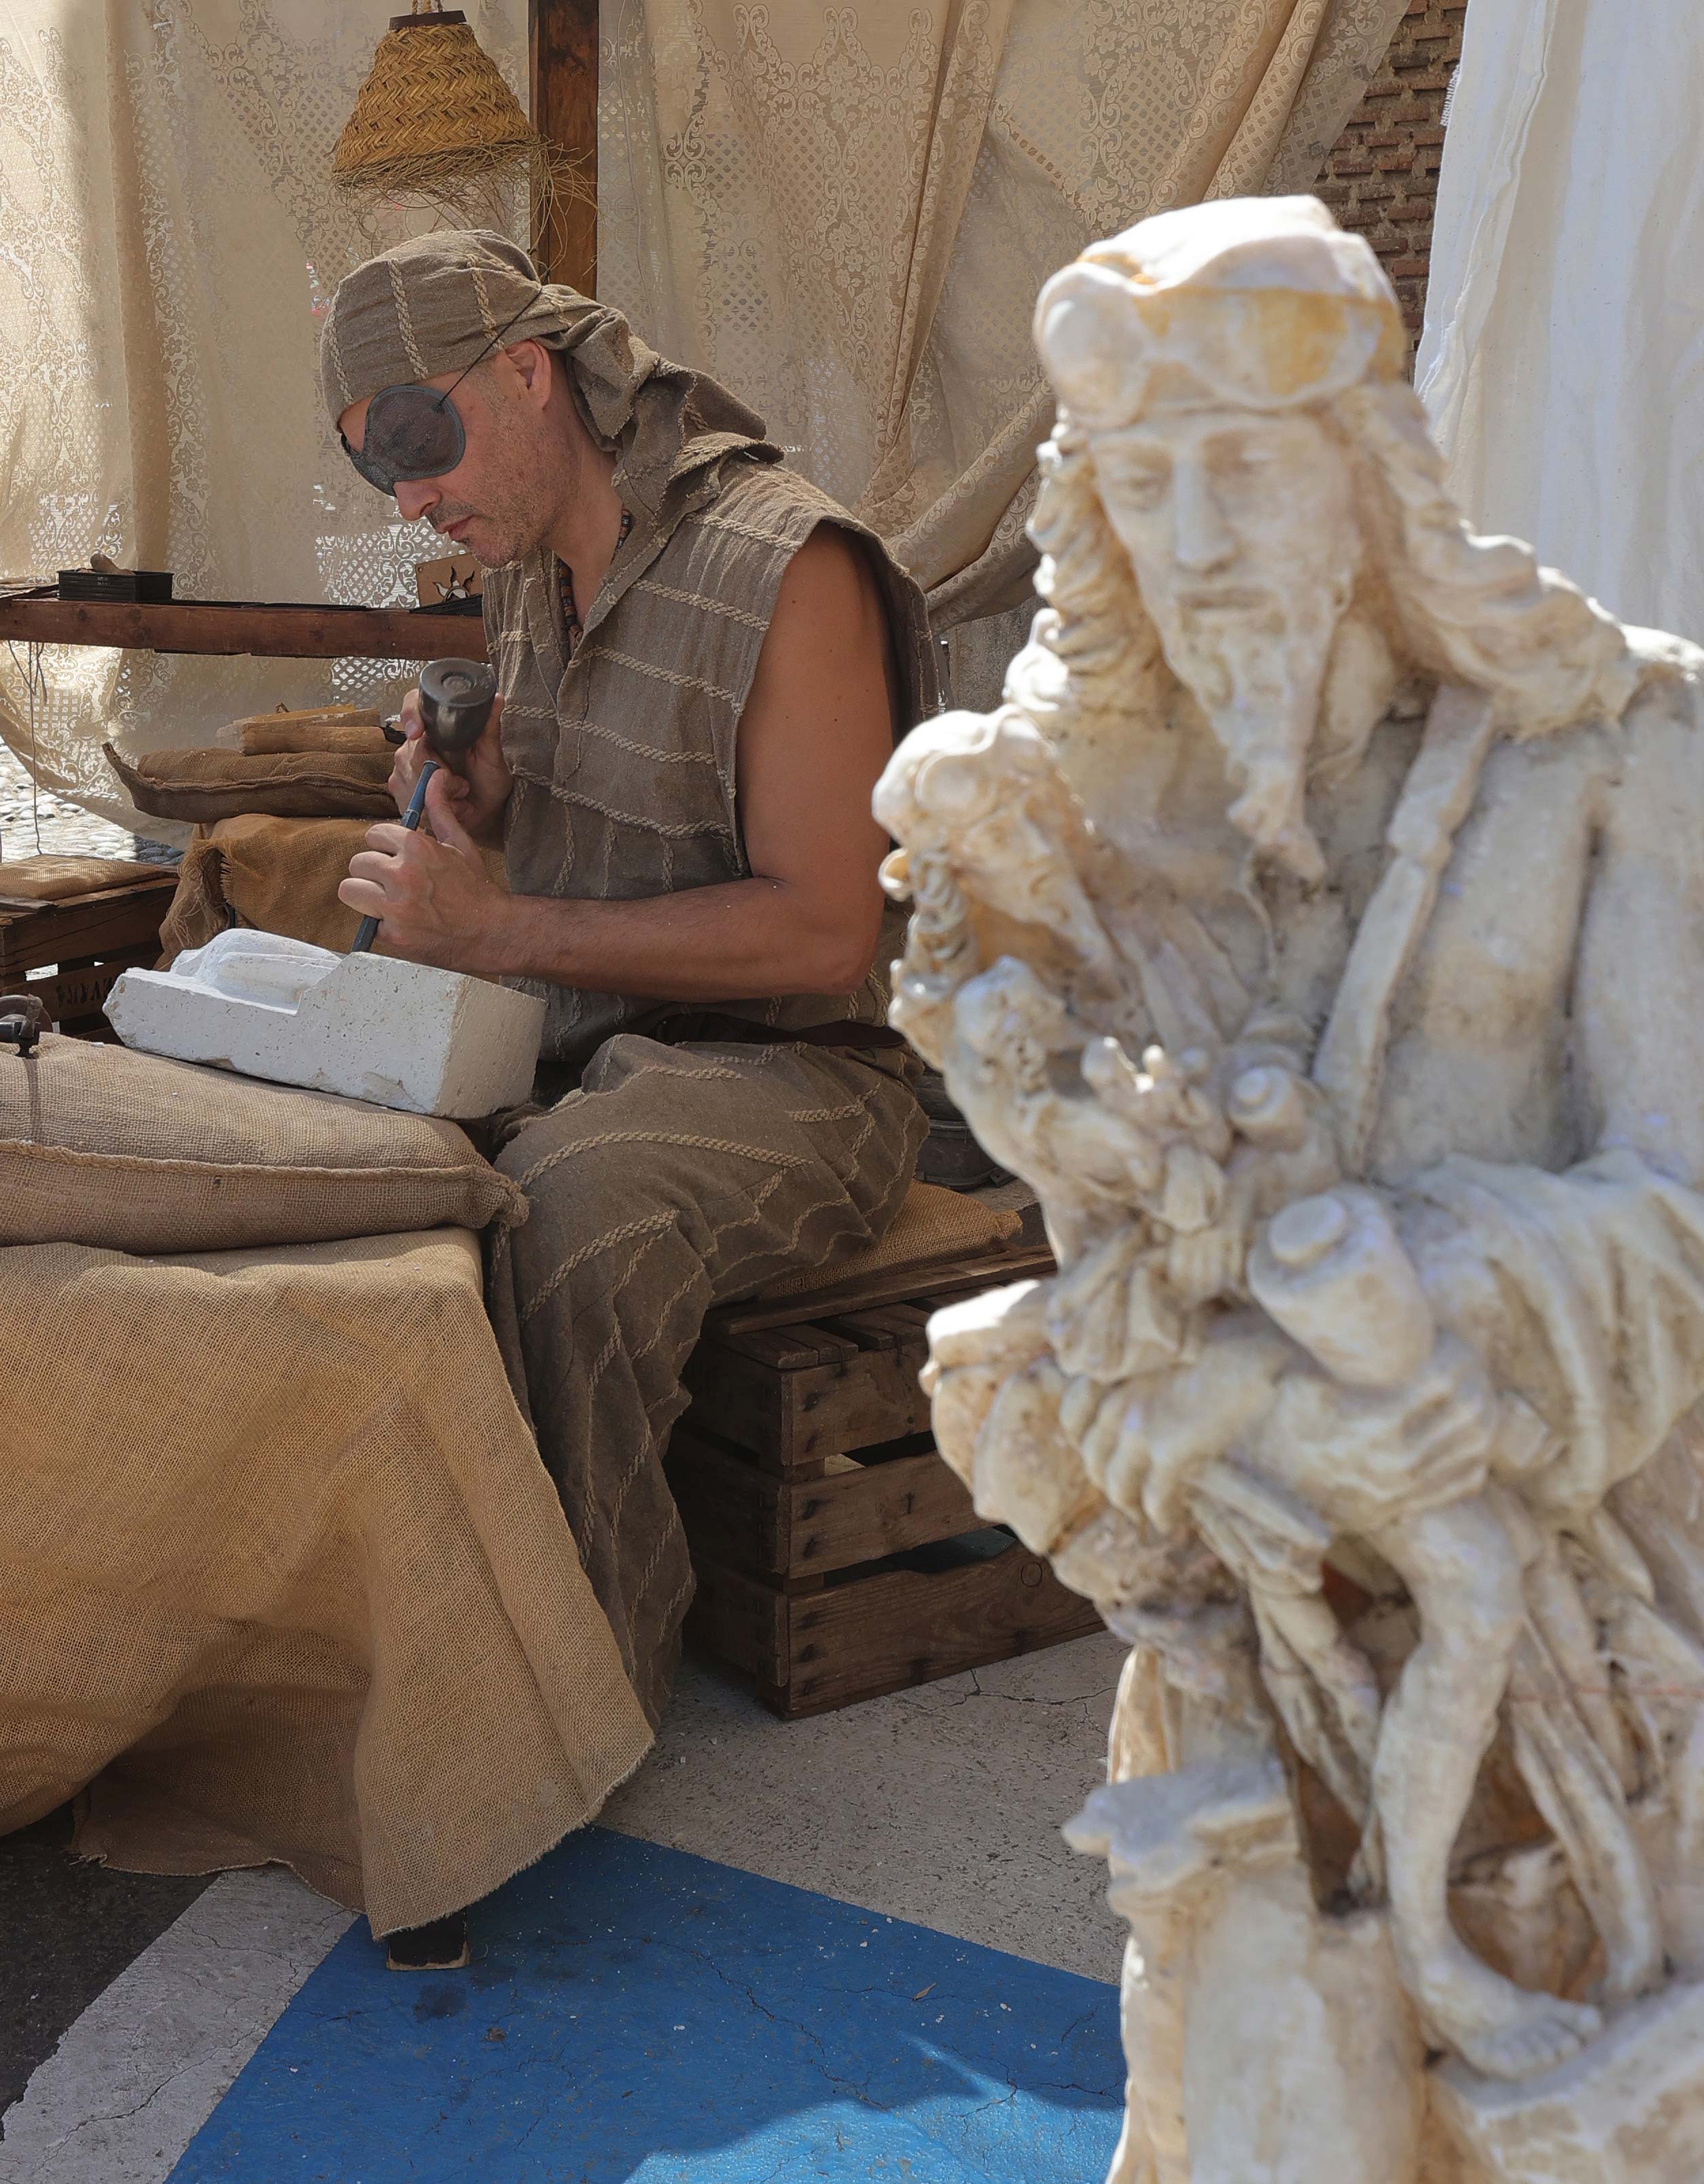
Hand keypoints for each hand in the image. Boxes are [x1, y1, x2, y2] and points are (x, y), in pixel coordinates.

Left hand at [338, 776, 510, 970]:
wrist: (491, 931)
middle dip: (372, 871)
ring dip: (365, 894)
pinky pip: (366, 921)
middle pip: (357, 863)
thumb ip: (440, 810)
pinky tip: (401, 922)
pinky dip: (380, 923)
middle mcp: (403, 874)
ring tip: (385, 899)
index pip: (373, 835)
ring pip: (350, 890)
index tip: (393, 856)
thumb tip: (435, 776)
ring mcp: (396, 907)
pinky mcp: (392, 934)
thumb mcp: (460, 844)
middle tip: (391, 881)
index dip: (383, 845)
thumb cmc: (476, 887)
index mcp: (417, 847)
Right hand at [389, 687, 511, 847]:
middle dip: (437, 770)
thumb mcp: (491, 754)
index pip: (413, 705)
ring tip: (459, 793)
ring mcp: (404, 765)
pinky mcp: (401, 788)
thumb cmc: (488, 780)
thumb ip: (489, 727)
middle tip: (462, 783)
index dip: (411, 715)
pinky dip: (431, 806)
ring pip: (409, 776)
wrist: (485, 812)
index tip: (417, 732)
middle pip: (411, 750)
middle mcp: (416, 741)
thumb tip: (497, 698)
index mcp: (437, 725)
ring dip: (439, 791)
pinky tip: (448, 805)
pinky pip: (408, 797)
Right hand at [1249, 1333, 1498, 1535]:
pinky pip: (1465, 1481)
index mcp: (1375, 1424)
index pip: (1444, 1381)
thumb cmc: (1282, 1427)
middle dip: (1477, 1379)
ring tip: (1472, 1392)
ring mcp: (1407, 1490)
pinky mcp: (1407, 1508)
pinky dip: (1475, 1454)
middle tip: (1468, 1361)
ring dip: (1484, 1415)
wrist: (1270, 1493)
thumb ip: (1328, 1355)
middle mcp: (1398, 1461)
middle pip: (1471, 1412)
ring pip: (1476, 1447)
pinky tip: (1462, 1434)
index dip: (1457, 1354)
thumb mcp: (1297, 1383)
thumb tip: (1358, 1318)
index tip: (1451, 1340)